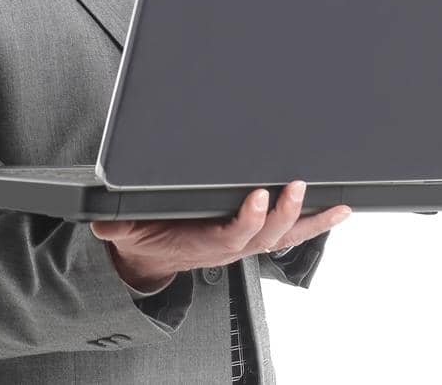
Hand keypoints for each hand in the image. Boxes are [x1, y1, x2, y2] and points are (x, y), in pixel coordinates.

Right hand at [89, 180, 351, 290]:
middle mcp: (232, 245)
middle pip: (267, 234)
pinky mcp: (255, 235)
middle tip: (297, 185)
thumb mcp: (123, 231)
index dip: (249, 218)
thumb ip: (115, 223)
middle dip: (285, 212)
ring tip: (335, 203)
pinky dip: (317, 222)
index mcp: (204, 243)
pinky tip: (339, 208)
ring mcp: (247, 242)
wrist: (150, 256)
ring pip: (285, 235)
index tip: (258, 195)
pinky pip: (292, 232)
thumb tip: (102, 217)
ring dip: (311, 219)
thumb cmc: (144, 237)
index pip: (232, 233)